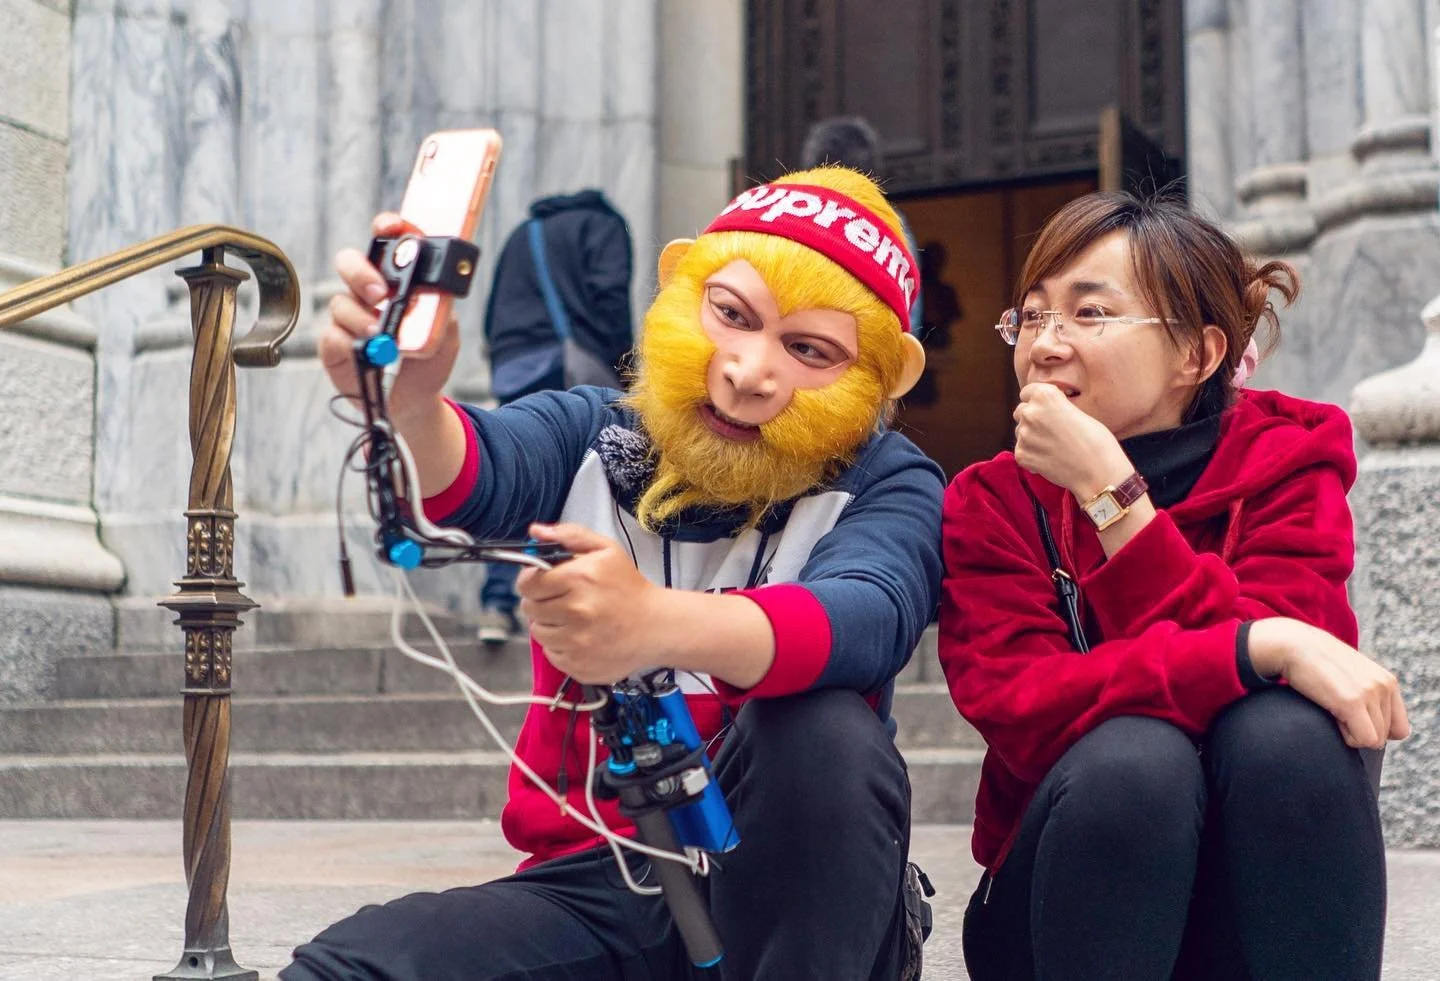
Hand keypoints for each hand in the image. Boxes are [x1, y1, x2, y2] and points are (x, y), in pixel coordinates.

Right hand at [318, 213, 460, 426]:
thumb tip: (434, 291)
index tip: (392, 226)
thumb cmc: (428, 356)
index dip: (386, 228)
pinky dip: (346, 343)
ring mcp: (348, 318)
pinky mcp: (335, 346)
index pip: (385, 243)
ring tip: (379, 334)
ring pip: (340, 303)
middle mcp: (366, 293)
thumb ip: (441, 308)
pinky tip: (362, 351)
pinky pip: (331, 337)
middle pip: (350, 263)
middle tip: (380, 292)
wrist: (416, 398)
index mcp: (393, 279)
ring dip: (360, 317)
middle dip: (361, 272)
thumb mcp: (446, 330)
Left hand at [517, 523, 663, 683]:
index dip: (531, 581)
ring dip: (549, 624)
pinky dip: (560, 645)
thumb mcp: (606, 550)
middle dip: (541, 602)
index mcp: (579, 579)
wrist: (657, 627)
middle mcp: (576, 612)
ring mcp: (576, 642)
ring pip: (538, 632)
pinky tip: (580, 636)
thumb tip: (535, 531)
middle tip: (562, 599)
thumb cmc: (630, 588)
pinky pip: (551, 653)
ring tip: (573, 618)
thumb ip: (570, 535)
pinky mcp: (578, 665)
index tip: (541, 582)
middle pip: (529, 608)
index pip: (528, 583)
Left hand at [1013, 383, 1131, 499]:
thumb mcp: (1076, 411)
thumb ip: (1054, 407)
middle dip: (1032, 419)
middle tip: (1052, 431)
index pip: (1027, 392)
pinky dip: (1032, 456)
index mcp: (1045, 395)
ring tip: (1055, 447)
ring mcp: (1023, 434)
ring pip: (1020, 432)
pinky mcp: (1021, 455)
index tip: (1045, 409)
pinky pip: (1022, 451)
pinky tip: (1051, 460)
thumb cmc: (1096, 440)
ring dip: (1031, 437)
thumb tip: (1039, 411)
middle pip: (1021, 411)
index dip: (1036, 400)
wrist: (1098, 471)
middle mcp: (1030, 411)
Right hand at [1249, 618, 1409, 748]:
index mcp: (1388, 682)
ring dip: (1351, 733)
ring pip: (1374, 740)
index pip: (1399, 729)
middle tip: (1337, 711)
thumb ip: (1368, 694)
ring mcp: (1369, 693)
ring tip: (1332, 710)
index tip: (1352, 719)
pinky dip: (1346, 737)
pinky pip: (1363, 739)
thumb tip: (1373, 730)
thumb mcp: (1351, 675)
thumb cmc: (1315, 664)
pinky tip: (1330, 716)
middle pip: (1385, 736)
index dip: (1375, 730)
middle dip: (1360, 731)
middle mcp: (1384, 686)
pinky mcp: (1352, 701)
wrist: (1293, 645)